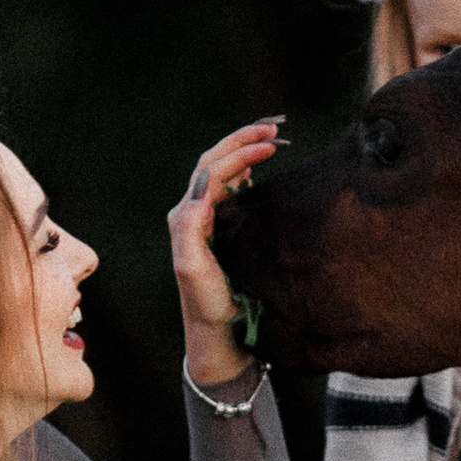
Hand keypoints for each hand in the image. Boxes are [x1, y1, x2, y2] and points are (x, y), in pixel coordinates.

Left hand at [169, 117, 283, 385]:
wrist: (215, 332)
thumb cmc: (206, 304)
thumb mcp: (191, 268)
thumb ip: (190, 228)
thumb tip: (201, 193)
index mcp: (187, 216)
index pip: (212, 171)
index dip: (240, 152)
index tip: (271, 144)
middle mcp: (193, 212)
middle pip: (214, 161)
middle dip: (241, 140)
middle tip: (273, 128)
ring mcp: (208, 219)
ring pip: (223, 171)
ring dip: (244, 149)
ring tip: (271, 136)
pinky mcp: (222, 228)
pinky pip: (232, 188)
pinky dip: (247, 168)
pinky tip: (261, 164)